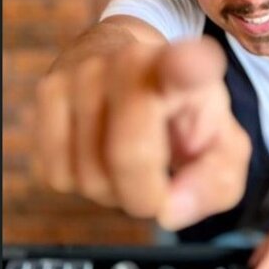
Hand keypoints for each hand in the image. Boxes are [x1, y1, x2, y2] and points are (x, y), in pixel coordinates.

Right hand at [34, 37, 250, 229]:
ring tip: (129, 161)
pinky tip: (98, 155)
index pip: (186, 64)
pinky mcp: (47, 90)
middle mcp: (131, 61)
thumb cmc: (181, 109)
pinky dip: (80, 183)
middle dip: (144, 196)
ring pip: (90, 175)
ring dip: (112, 192)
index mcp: (186, 69)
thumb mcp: (221, 143)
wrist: (131, 58)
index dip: (189, 66)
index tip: (192, 61)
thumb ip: (217, 182)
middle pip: (129, 155)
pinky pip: (58, 174)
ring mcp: (83, 72)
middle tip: (157, 187)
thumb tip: (169, 211)